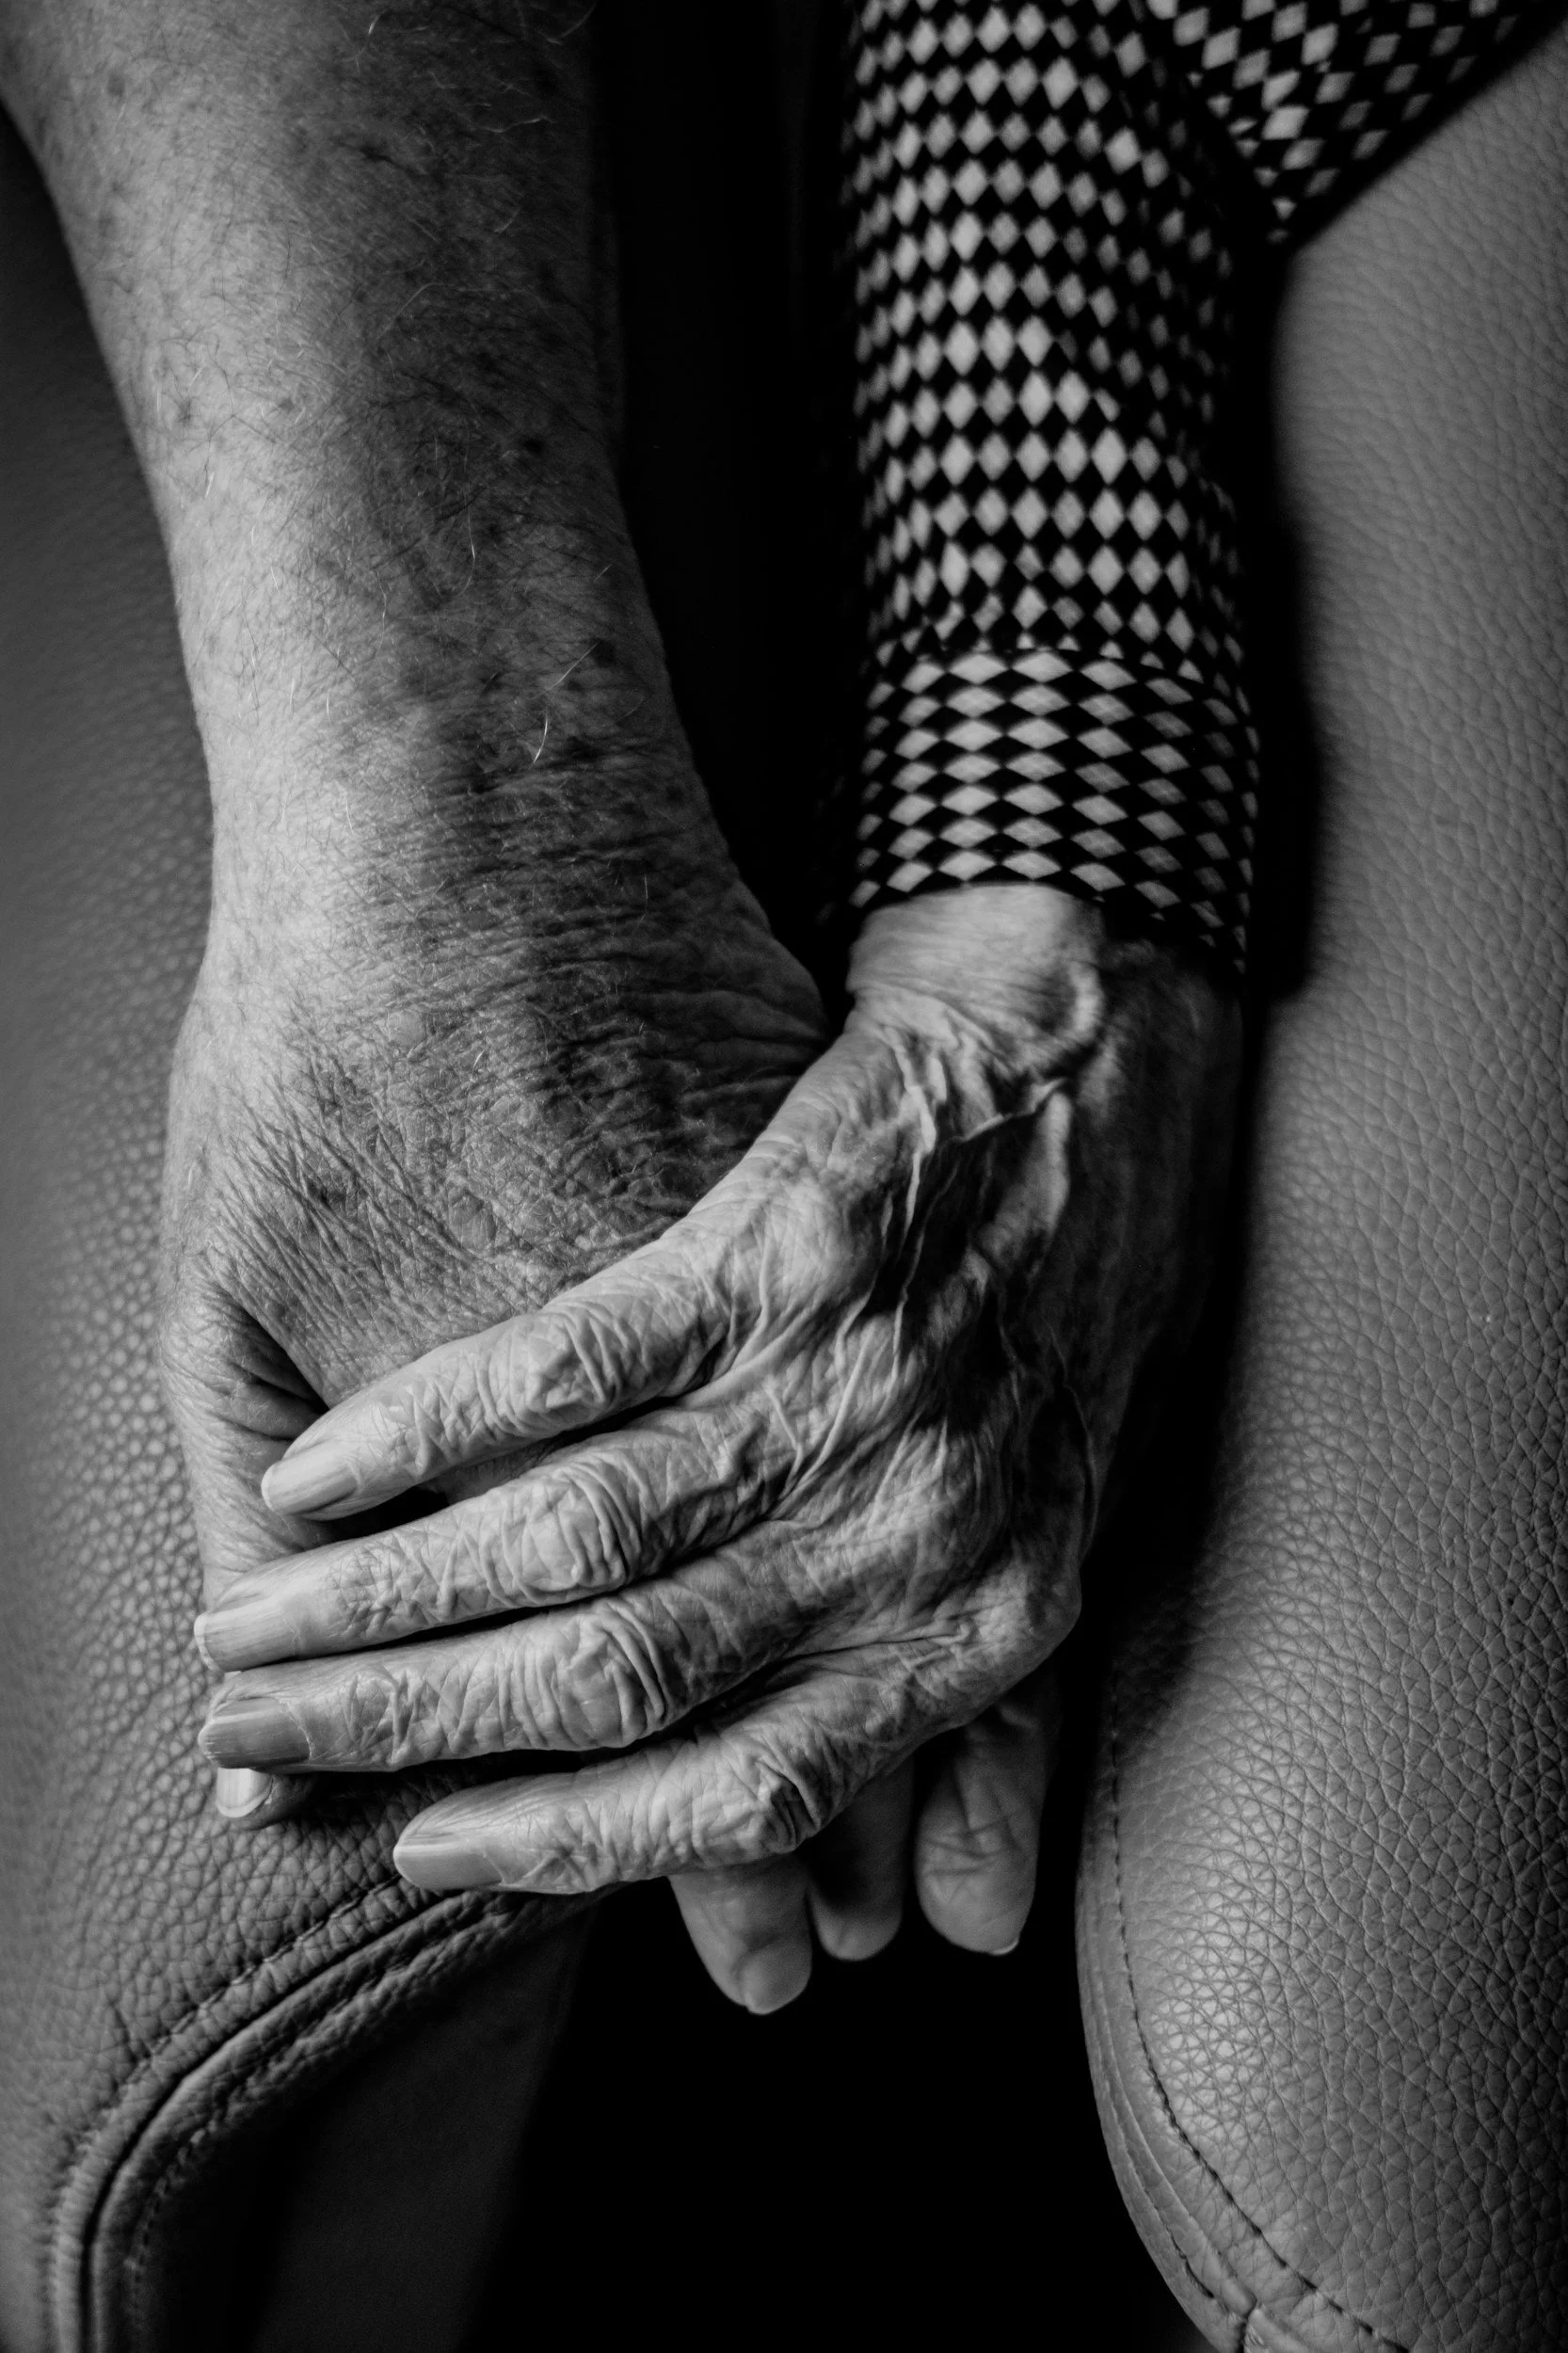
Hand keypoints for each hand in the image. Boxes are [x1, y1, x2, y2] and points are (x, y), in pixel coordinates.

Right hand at [195, 889, 1239, 1993]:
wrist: (1096, 1073)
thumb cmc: (1073, 1318)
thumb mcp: (1067, 1549)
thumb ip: (999, 1748)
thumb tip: (942, 1946)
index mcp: (968, 1628)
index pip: (738, 1790)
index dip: (568, 1847)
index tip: (423, 1856)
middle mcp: (896, 1530)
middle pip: (610, 1676)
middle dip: (406, 1730)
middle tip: (255, 1744)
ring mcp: (831, 1386)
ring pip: (566, 1535)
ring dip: (381, 1598)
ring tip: (244, 1627)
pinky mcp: (775, 1243)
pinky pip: (566, 1366)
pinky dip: (425, 1424)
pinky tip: (314, 1470)